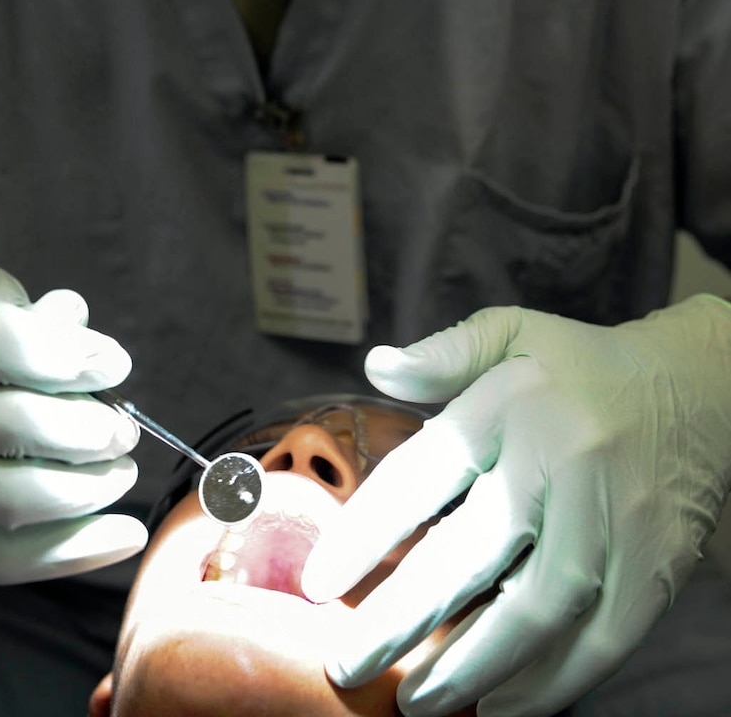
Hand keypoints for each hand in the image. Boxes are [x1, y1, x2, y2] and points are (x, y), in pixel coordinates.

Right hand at [0, 265, 146, 583]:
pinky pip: (2, 559)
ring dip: (89, 488)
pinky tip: (122, 535)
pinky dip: (73, 552)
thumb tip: (73, 319)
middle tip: (123, 429)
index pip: (3, 342)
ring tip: (119, 470)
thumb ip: (9, 305)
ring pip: (15, 497)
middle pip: (18, 424)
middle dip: (91, 428)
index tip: (113, 364)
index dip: (72, 354)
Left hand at [302, 299, 730, 715]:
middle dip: (401, 619)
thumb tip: (375, 366)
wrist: (700, 386)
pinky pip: (604, 637)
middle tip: (347, 665)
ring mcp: (614, 514)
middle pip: (471, 554)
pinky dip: (553, 682)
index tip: (319, 582)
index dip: (364, 534)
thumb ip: (444, 354)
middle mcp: (561, 457)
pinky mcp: (658, 559)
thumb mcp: (512, 333)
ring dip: (473, 666)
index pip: (422, 474)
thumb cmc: (583, 366)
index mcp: (511, 400)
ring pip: (539, 608)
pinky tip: (503, 704)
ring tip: (419, 701)